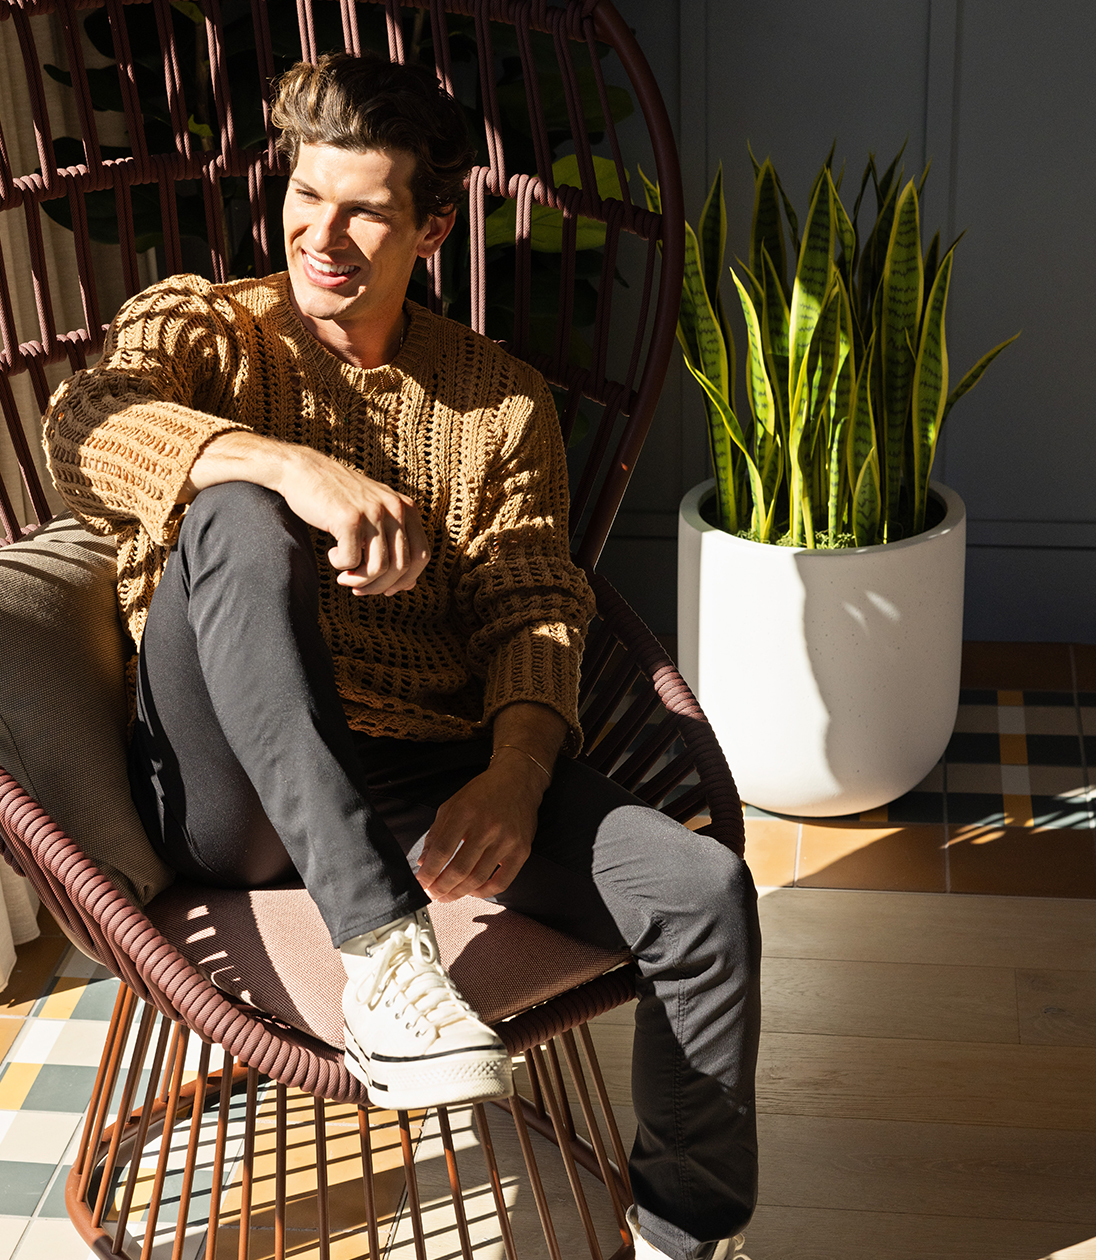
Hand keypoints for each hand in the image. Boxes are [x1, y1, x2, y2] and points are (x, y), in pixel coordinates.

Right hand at [280, 446, 429, 596]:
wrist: (304, 471)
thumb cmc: (340, 499)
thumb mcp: (375, 516)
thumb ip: (394, 544)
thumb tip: (408, 585)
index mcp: (406, 508)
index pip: (421, 556)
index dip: (405, 579)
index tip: (386, 589)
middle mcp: (395, 508)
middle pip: (401, 566)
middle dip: (379, 586)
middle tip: (358, 589)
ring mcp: (373, 513)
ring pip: (378, 568)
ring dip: (359, 580)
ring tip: (344, 577)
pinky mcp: (349, 519)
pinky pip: (351, 561)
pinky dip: (340, 565)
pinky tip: (332, 553)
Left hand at [416, 755, 544, 900]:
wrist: (518, 780)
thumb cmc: (484, 792)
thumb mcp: (453, 804)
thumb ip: (436, 833)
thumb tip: (423, 862)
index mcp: (465, 813)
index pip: (442, 851)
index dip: (429, 872)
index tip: (421, 883)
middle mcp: (486, 827)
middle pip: (459, 869)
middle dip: (441, 887)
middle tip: (432, 894)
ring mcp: (506, 840)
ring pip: (478, 878)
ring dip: (458, 893)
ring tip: (447, 896)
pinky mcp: (521, 850)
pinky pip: (502, 881)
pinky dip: (484, 892)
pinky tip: (472, 892)